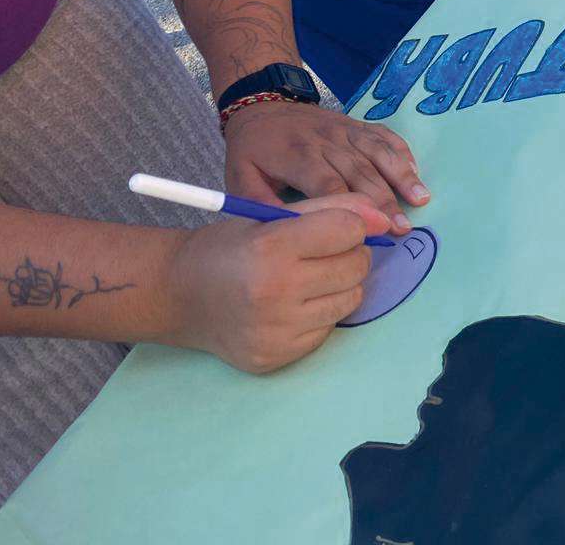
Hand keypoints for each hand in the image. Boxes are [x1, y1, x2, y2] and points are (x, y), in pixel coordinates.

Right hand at [162, 193, 389, 373]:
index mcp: (271, 247)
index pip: (349, 230)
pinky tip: (292, 306)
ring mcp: (277, 330)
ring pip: (351, 298)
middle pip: (356, 265)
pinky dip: (320, 313)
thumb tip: (385, 218)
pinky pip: (329, 329)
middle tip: (319, 253)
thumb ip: (333, 207)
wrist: (179, 296)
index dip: (349, 225)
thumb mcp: (272, 215)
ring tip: (307, 278)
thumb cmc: (229, 248)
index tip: (332, 228)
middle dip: (348, 253)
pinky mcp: (277, 357)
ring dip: (339, 284)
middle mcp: (275, 292)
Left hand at [223, 101, 427, 234]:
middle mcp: (327, 142)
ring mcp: (346, 131)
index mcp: (298, 156)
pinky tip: (417, 172)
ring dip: (402, 175)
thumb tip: (284, 231)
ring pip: (378, 153)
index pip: (329, 184)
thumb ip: (260, 204)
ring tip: (422, 198)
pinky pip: (384, 136)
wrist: (263, 103)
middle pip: (361, 173)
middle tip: (403, 228)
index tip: (371, 230)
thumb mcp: (240, 177)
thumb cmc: (253, 148)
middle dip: (385, 201)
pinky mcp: (357, 125)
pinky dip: (402, 152)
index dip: (351, 207)